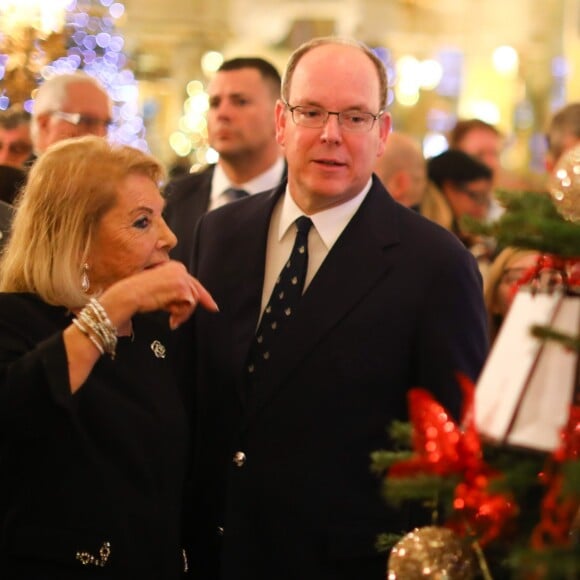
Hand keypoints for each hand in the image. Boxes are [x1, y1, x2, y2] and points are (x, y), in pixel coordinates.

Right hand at [99, 261, 217, 330]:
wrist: (128, 295)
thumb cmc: (138, 294)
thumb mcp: (160, 289)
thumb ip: (175, 292)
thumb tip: (189, 301)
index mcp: (174, 267)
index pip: (193, 282)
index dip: (203, 295)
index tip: (212, 305)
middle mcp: (180, 269)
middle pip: (196, 291)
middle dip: (197, 306)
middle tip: (207, 311)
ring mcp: (181, 278)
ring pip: (193, 300)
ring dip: (183, 314)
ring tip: (172, 319)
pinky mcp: (181, 288)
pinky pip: (189, 305)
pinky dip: (181, 315)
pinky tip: (171, 318)